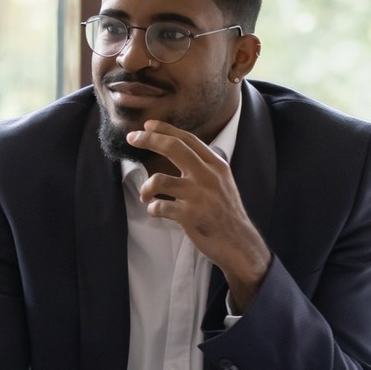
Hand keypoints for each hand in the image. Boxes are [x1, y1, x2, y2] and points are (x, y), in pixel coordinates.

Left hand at [127, 120, 272, 310]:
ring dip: (146, 187)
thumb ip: (206, 166)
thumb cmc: (227, 213)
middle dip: (149, 139)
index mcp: (216, 165)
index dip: (165, 129)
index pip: (188, 139)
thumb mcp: (224, 182)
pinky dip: (152, 208)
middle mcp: (207, 176)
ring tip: (145, 195)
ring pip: (159, 179)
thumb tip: (185, 150)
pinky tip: (155, 211)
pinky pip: (159, 206)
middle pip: (173, 148)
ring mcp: (198, 195)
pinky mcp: (189, 215)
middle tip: (132, 138)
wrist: (238, 243)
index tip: (147, 125)